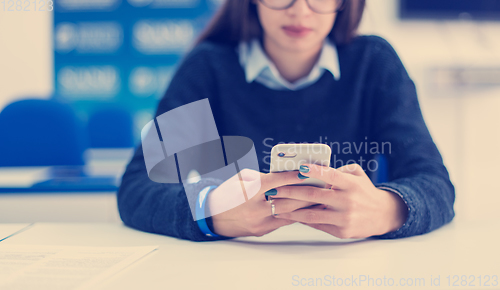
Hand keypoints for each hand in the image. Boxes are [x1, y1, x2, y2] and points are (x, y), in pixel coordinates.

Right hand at [208, 169, 317, 237]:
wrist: (212, 217)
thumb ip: (262, 176)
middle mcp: (255, 208)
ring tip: (319, 198)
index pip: (276, 181)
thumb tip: (285, 175)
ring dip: (305, 206)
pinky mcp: (262, 230)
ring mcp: (259, 222)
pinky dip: (295, 214)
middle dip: (306, 193)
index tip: (308, 171)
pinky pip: (283, 221)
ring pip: (289, 214)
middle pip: (288, 200)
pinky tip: (306, 209)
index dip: (294, 176)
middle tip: (322, 186)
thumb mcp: (241, 179)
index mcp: (249, 191)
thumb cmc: (227, 193)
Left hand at [273, 163, 407, 238]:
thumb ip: (338, 171)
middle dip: (290, 192)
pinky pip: (316, 224)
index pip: (329, 175)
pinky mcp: (341, 231)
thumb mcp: (356, 175)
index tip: (297, 168)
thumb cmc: (363, 191)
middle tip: (274, 189)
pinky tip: (289, 215)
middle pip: (313, 196)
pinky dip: (302, 219)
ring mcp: (344, 218)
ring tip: (275, 206)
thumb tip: (314, 170)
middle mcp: (347, 202)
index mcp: (350, 184)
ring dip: (290, 210)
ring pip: (311, 215)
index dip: (313, 171)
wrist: (382, 215)